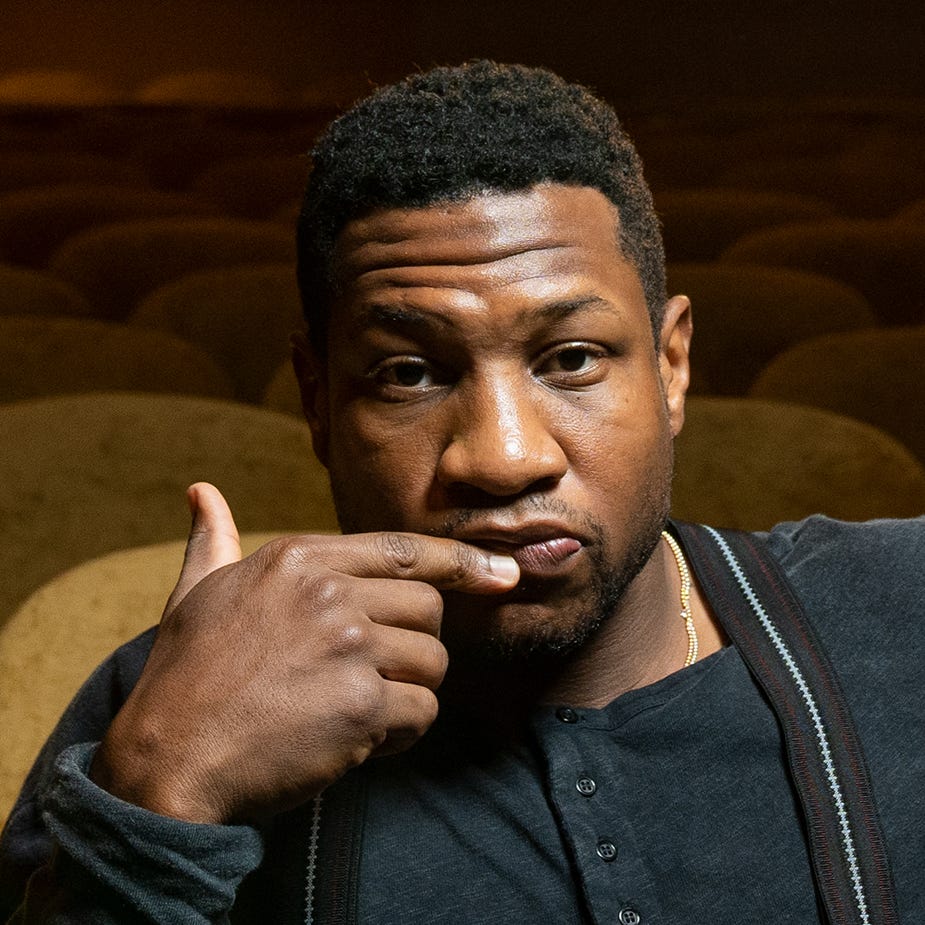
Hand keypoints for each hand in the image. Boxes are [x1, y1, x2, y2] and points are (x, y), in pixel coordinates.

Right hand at [90, 483, 518, 823]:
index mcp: (300, 559)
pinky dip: (402, 733)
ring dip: (409, 692)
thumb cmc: (185, 675)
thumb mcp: (196, 593)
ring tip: (361, 710)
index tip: (502, 572)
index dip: (461, 560)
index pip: (405, 549)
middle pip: (429, 608)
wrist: (167, 757)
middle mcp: (330, 592)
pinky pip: (423, 712)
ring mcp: (349, 646)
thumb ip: (212, 539)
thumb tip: (202, 493)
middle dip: (416, 645)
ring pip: (432, 662)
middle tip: (377, 676)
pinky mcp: (362, 704)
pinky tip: (361, 741)